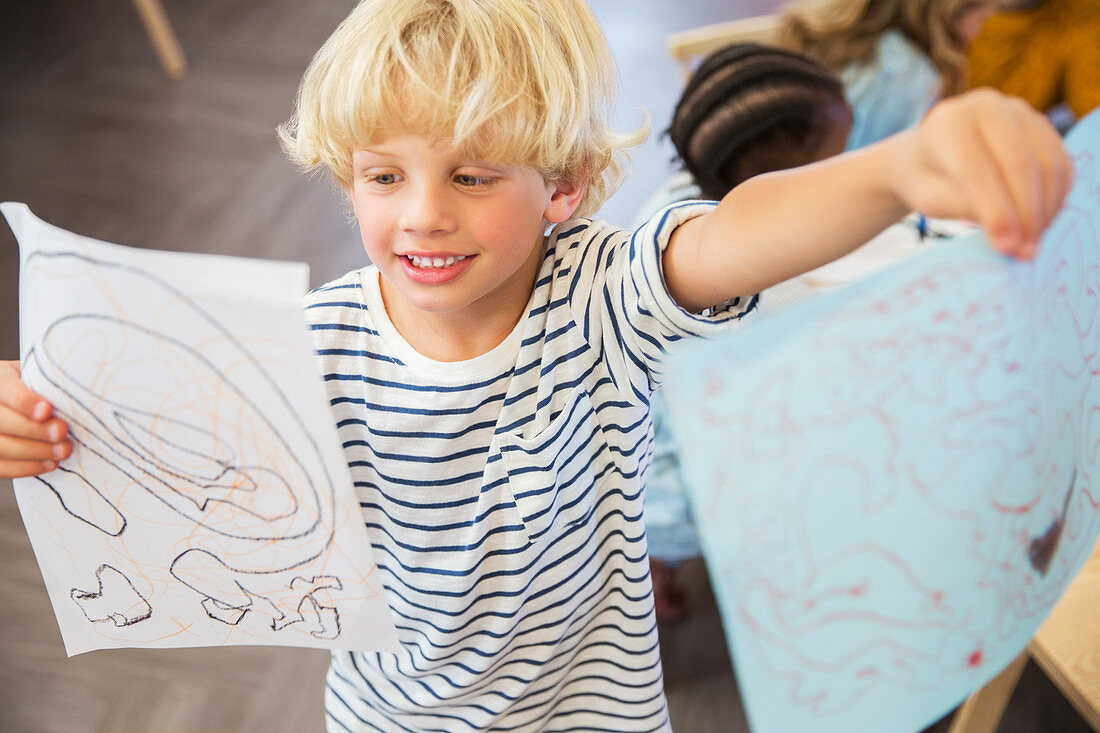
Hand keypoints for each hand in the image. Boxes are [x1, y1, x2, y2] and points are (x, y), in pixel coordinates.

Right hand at [0, 361, 71, 478]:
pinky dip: (27, 468)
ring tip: (63, 450)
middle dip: (34, 430)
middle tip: (62, 432)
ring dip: (35, 452)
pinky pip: (2, 467)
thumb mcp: (43, 377)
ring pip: (1, 447)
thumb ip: (49, 384)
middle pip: (0, 421)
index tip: (47, 410)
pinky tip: (50, 463)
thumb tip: (73, 396)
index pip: (4, 389)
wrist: (28, 406)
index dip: (24, 402)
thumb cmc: (41, 388)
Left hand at [888, 88, 1073, 258]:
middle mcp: (987, 107)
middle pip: (1020, 163)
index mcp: (949, 122)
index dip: (995, 211)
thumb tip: (1012, 237)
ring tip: (1032, 244)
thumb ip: (964, 208)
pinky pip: (1061, 164)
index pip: (977, 169)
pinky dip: (1057, 198)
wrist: (929, 155)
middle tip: (1026, 252)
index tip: (1006, 247)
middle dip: (1027, 213)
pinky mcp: (1041, 126)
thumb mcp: (930, 198)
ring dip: (1047, 209)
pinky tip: (1041, 224)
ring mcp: (1019, 112)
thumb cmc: (925, 180)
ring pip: (1048, 163)